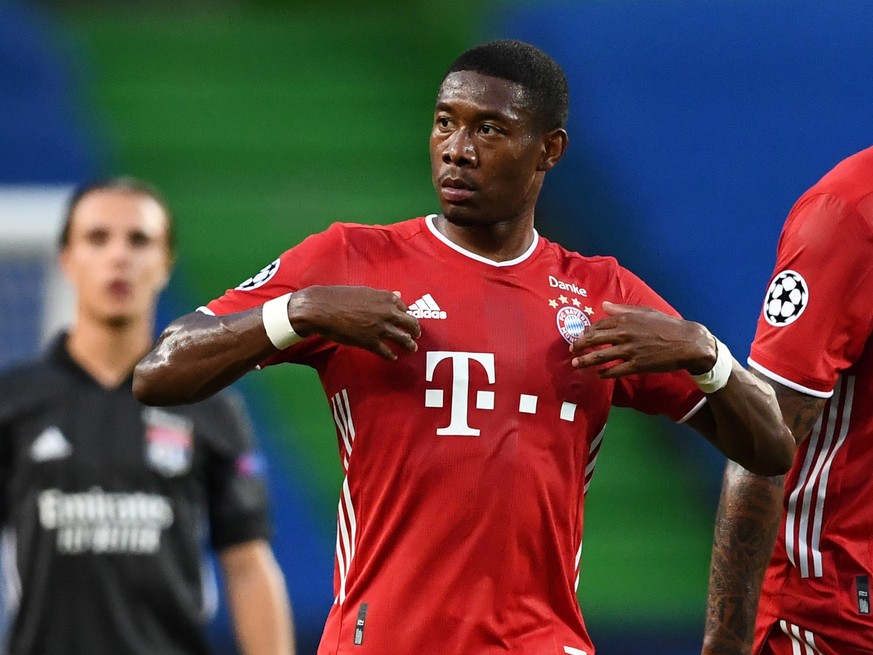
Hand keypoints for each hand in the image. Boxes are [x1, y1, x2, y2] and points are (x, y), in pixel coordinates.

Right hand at [288, 285, 420, 359]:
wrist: (323, 309)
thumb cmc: (340, 296)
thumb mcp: (365, 291)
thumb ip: (383, 296)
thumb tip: (398, 295)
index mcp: (387, 298)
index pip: (405, 307)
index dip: (407, 314)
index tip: (407, 319)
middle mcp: (388, 313)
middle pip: (410, 324)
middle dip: (415, 331)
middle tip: (416, 335)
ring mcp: (381, 329)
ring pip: (403, 339)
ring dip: (409, 345)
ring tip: (412, 348)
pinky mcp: (371, 342)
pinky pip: (386, 351)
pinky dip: (391, 355)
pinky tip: (393, 357)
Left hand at [569, 301, 714, 377]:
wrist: (686, 342)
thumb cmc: (666, 324)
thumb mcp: (644, 311)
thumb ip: (622, 309)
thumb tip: (604, 305)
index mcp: (625, 319)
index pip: (598, 325)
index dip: (586, 332)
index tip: (579, 336)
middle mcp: (624, 334)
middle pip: (594, 340)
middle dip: (579, 346)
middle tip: (571, 350)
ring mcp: (630, 350)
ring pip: (601, 357)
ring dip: (585, 361)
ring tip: (576, 364)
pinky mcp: (637, 365)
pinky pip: (615, 371)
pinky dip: (604, 373)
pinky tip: (598, 375)